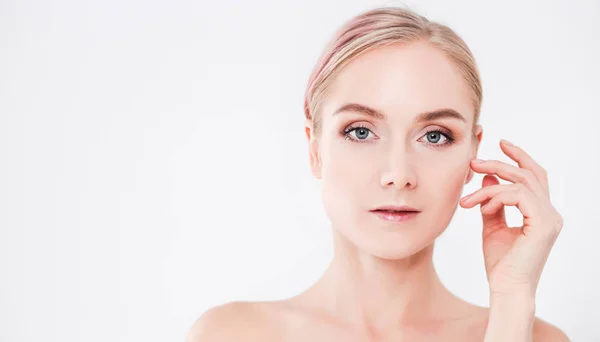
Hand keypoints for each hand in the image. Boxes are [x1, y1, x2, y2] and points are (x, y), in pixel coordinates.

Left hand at [459, 139, 562, 297]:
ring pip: (521, 183)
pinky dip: (495, 197)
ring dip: (489, 184)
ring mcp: (550, 218)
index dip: (519, 157)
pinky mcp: (543, 224)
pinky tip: (480, 208)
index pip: (535, 176)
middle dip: (500, 163)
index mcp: (541, 213)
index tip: (500, 144)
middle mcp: (551, 214)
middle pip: (529, 174)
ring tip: (468, 199)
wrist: (505, 288)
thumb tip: (488, 178)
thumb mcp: (492, 225)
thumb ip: (492, 202)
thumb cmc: (500, 263)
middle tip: (474, 162)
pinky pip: (517, 195)